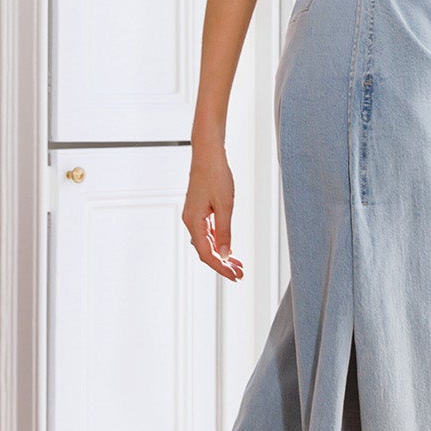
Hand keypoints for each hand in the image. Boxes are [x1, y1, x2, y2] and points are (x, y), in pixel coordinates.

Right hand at [183, 146, 243, 280]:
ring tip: (237, 264)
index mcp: (194, 222)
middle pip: (206, 251)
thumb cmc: (216, 175)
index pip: (207, 253)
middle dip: (223, 265)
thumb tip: (224, 254)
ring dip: (222, 255)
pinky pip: (207, 233)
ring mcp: (194, 216)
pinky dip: (218, 242)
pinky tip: (228, 248)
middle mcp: (191, 221)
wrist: (208, 154)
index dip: (221, 268)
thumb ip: (224, 231)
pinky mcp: (198, 211)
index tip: (235, 276)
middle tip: (240, 274)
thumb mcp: (225, 206)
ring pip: (207, 243)